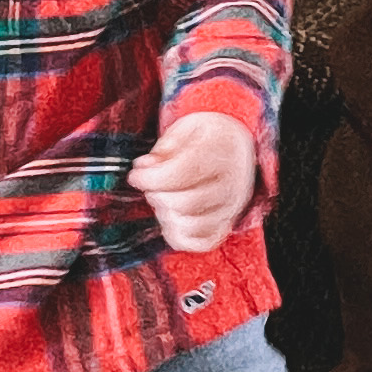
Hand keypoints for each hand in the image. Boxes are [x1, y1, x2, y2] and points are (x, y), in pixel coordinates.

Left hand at [127, 110, 255, 255]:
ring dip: (166, 216)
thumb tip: (145, 167)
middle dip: (157, 196)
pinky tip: (171, 219)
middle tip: (151, 186)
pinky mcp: (226, 224)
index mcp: (222, 152)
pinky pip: (202, 242)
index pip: (180, 174)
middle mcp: (232, 182)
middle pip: (184, 203)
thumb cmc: (206, 137)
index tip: (135, 175)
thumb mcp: (185, 128)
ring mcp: (231, 207)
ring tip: (162, 200)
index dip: (150, 179)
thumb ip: (164, 148)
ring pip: (192, 225)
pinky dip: (179, 235)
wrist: (235, 144)